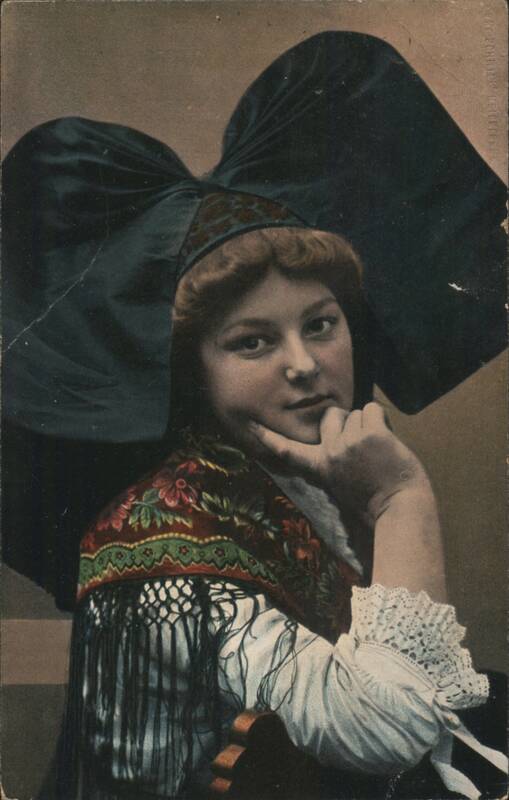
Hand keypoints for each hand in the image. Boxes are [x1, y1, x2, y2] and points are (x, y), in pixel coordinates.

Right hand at [250, 402, 432, 524]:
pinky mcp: (371, 435)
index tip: (250, 424)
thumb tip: (336, 429)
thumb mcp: (341, 484)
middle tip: (363, 447)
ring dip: (369, 426)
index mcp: (320, 468)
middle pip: (331, 415)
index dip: (267, 437)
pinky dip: (383, 421)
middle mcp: (330, 453)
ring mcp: (349, 443)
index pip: (288, 451)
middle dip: (347, 422)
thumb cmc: (376, 499)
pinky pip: (374, 410)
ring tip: (379, 452)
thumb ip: (333, 460)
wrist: (400, 508)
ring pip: (356, 413)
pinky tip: (388, 442)